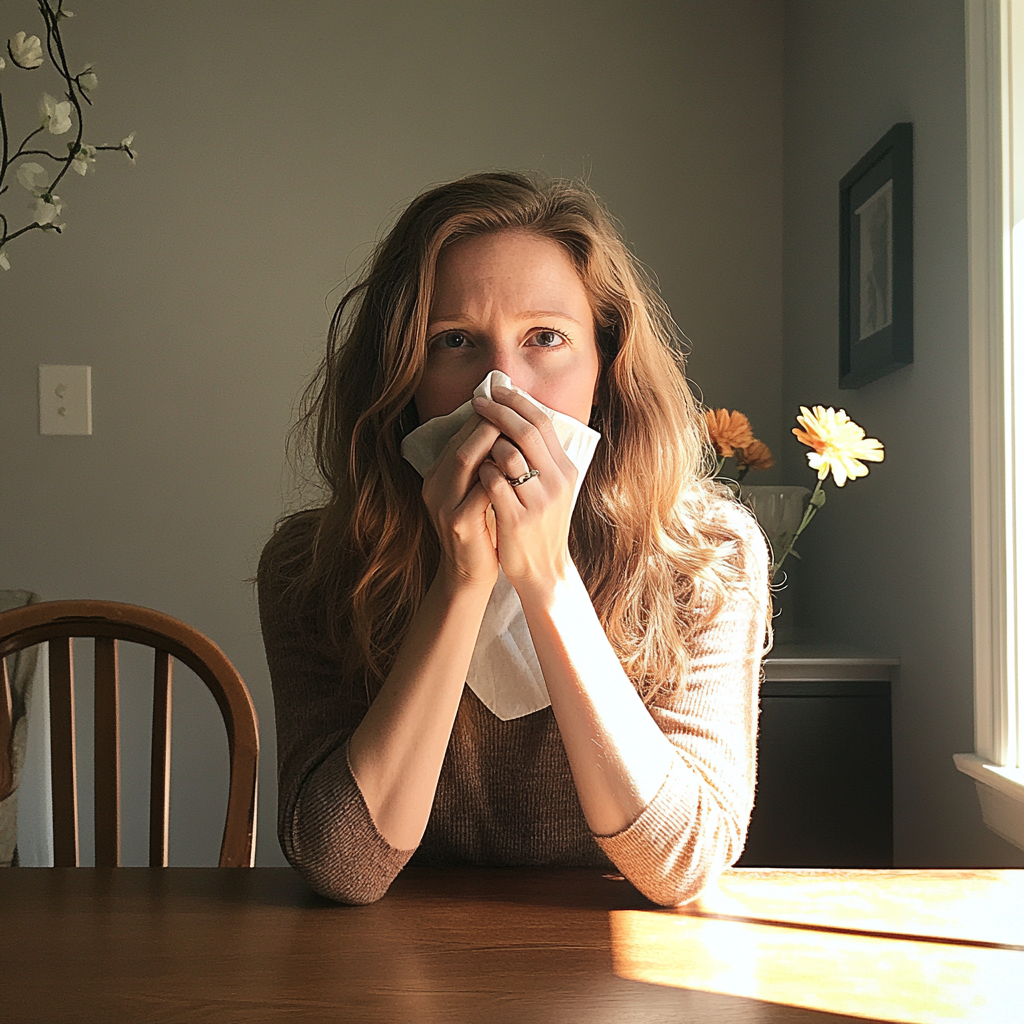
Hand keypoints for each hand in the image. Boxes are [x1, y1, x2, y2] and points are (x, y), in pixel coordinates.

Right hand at [421, 413, 501, 591]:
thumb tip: (508, 428)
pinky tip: (517, 470)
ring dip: (492, 443)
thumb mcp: (477, 492)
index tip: (509, 403)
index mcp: (437, 475)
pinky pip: (479, 492)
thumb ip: (484, 464)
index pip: (459, 435)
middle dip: (488, 423)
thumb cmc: (481, 528)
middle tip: (515, 411)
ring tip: (517, 434)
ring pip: (464, 461)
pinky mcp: (458, 525)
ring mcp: (442, 505)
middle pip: (460, 442)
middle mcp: (434, 486)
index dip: (484, 417)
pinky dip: (498, 477)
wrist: (470, 574)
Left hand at [471, 385, 577, 597]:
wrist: (544, 571)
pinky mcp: (517, 519)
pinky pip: (493, 483)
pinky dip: (481, 471)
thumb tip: (520, 418)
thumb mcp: (552, 489)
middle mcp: (556, 482)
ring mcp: (538, 502)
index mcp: (566, 471)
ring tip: (477, 443)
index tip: (496, 391)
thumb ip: (541, 458)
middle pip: (526, 432)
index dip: (518, 403)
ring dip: (487, 443)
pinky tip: (476, 472)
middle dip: (499, 412)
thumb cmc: (542, 526)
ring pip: (508, 454)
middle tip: (478, 401)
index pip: (543, 423)